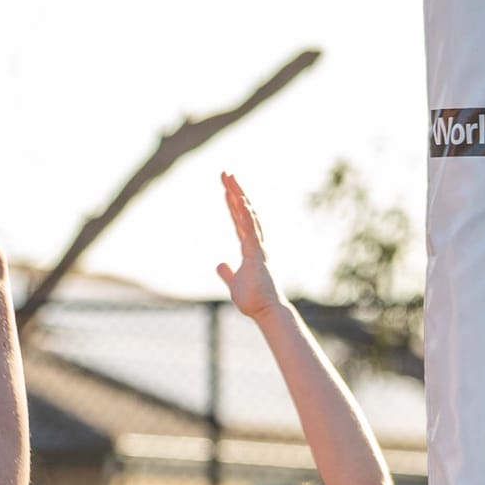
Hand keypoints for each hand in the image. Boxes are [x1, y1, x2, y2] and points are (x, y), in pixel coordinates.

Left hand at [215, 171, 281, 322]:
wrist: (265, 311)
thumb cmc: (253, 299)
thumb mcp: (234, 283)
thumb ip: (227, 272)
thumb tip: (219, 265)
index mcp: (249, 248)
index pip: (239, 220)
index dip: (232, 203)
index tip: (226, 187)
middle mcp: (255, 243)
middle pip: (244, 212)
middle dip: (235, 192)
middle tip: (226, 173)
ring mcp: (258, 247)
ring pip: (248, 216)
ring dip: (239, 197)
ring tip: (230, 179)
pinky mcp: (257, 255)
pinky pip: (251, 231)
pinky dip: (247, 215)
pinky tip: (241, 201)